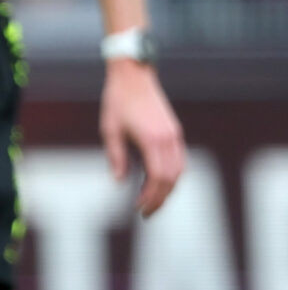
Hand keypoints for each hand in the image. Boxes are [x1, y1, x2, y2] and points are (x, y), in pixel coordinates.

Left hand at [102, 58, 184, 215]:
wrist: (133, 76)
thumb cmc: (117, 101)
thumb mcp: (110, 130)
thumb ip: (116, 157)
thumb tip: (120, 182)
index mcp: (152, 140)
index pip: (157, 178)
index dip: (150, 196)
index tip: (138, 208)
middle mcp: (168, 139)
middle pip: (172, 179)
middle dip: (160, 199)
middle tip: (146, 213)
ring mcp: (174, 135)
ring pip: (179, 170)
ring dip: (168, 189)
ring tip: (152, 201)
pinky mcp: (175, 131)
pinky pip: (179, 159)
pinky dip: (172, 175)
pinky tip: (158, 182)